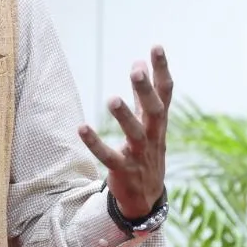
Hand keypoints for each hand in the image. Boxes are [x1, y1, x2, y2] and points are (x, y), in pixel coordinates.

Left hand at [79, 45, 172, 218]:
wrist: (146, 199)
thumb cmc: (146, 152)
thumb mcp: (148, 123)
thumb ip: (141, 94)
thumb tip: (139, 61)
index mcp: (158, 123)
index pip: (165, 93)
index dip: (162, 70)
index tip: (156, 47)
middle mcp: (153, 137)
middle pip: (155, 111)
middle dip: (146, 91)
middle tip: (136, 69)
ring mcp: (139, 155)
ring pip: (135, 134)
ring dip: (124, 116)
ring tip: (111, 98)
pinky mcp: (123, 171)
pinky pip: (109, 157)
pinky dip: (96, 143)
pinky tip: (82, 128)